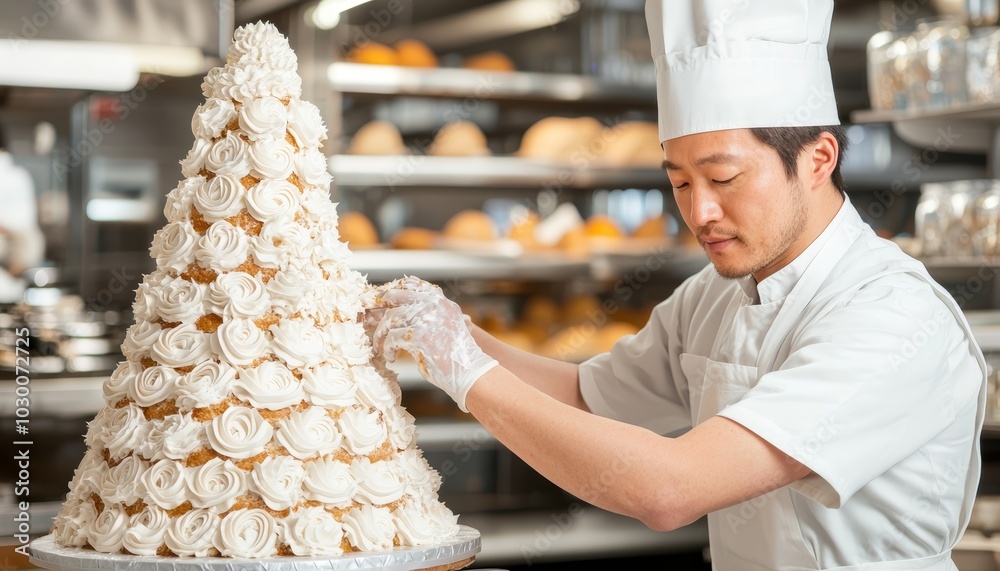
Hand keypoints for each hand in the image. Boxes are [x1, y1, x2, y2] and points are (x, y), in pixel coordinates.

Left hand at [364, 276, 497, 411]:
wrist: (469, 369)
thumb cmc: (454, 352)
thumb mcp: (443, 324)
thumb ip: (424, 313)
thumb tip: (392, 312)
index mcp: (438, 299)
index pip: (409, 284)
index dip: (389, 289)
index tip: (374, 298)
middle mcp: (431, 303)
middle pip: (393, 296)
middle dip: (375, 305)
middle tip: (363, 316)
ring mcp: (425, 317)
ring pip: (389, 319)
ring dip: (380, 334)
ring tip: (379, 347)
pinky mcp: (417, 335)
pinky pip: (392, 338)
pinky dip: (387, 348)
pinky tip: (390, 357)